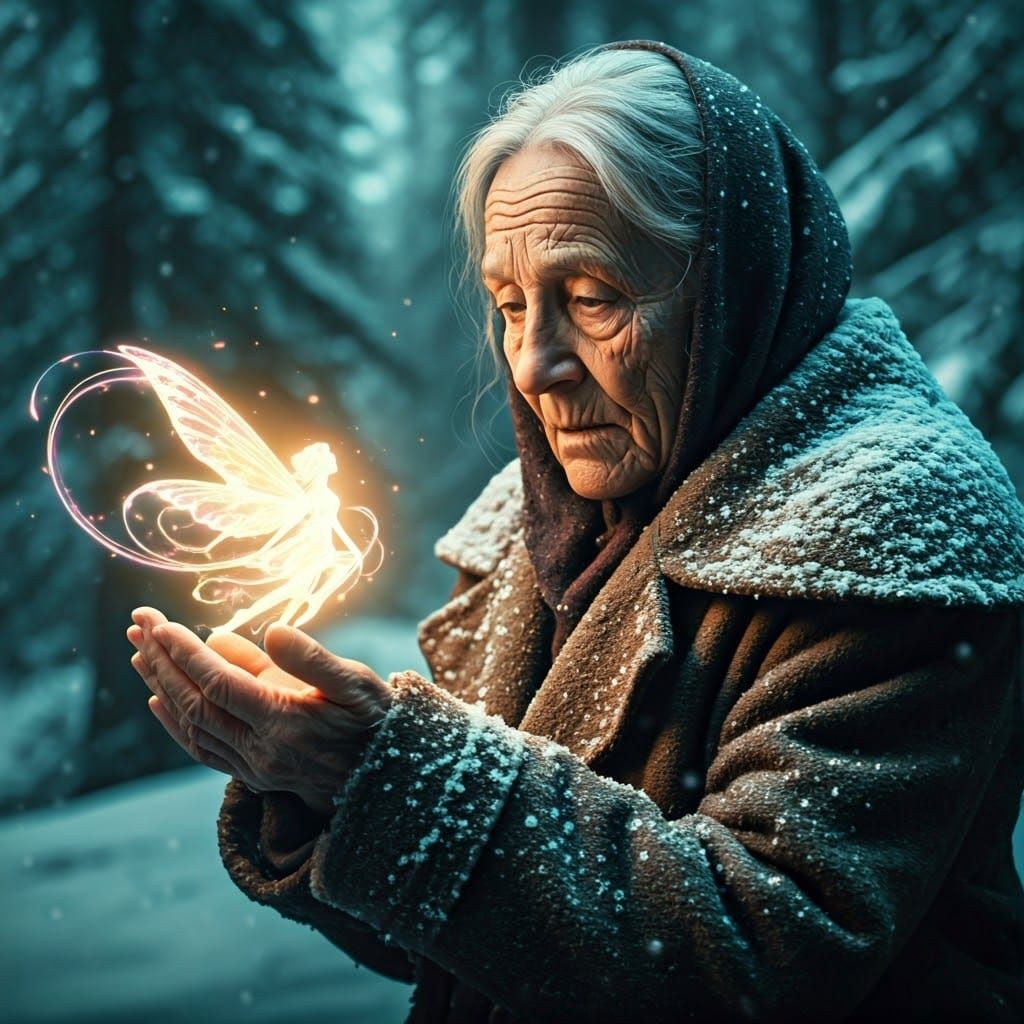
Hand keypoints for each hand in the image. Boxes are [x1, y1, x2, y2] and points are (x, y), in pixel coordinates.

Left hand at [127, 607, 392, 816]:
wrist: (391, 777)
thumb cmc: (377, 720)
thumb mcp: (357, 682)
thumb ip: (313, 659)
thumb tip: (270, 631)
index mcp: (284, 722)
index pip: (219, 684)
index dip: (186, 652)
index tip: (161, 622)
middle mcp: (261, 750)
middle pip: (194, 703)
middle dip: (162, 661)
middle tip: (138, 624)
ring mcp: (254, 766)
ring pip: (192, 726)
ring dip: (161, 687)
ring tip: (139, 653)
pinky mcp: (255, 774)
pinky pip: (202, 749)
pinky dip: (175, 726)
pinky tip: (158, 703)